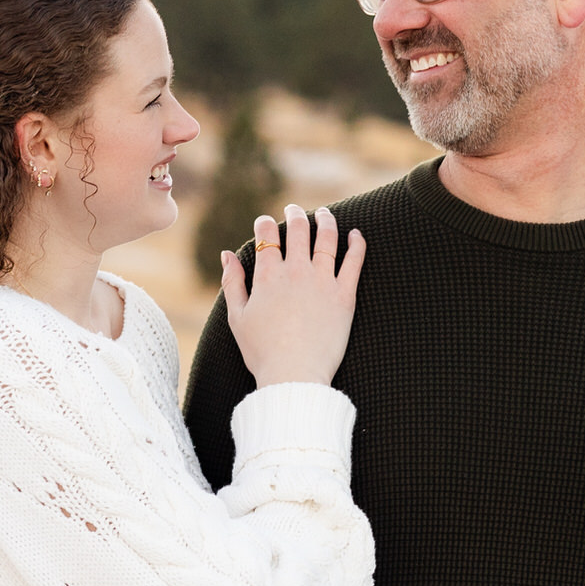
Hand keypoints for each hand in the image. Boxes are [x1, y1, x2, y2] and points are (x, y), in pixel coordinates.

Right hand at [222, 204, 365, 388]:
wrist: (294, 376)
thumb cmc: (262, 352)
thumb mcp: (237, 317)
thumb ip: (232, 282)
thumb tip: (227, 254)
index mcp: (268, 275)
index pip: (267, 235)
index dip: (264, 224)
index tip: (265, 223)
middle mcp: (296, 271)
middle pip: (297, 230)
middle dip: (294, 214)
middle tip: (294, 209)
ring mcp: (323, 281)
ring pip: (327, 239)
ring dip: (325, 221)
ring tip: (324, 214)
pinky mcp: (344, 296)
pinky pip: (354, 262)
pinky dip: (357, 244)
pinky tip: (357, 234)